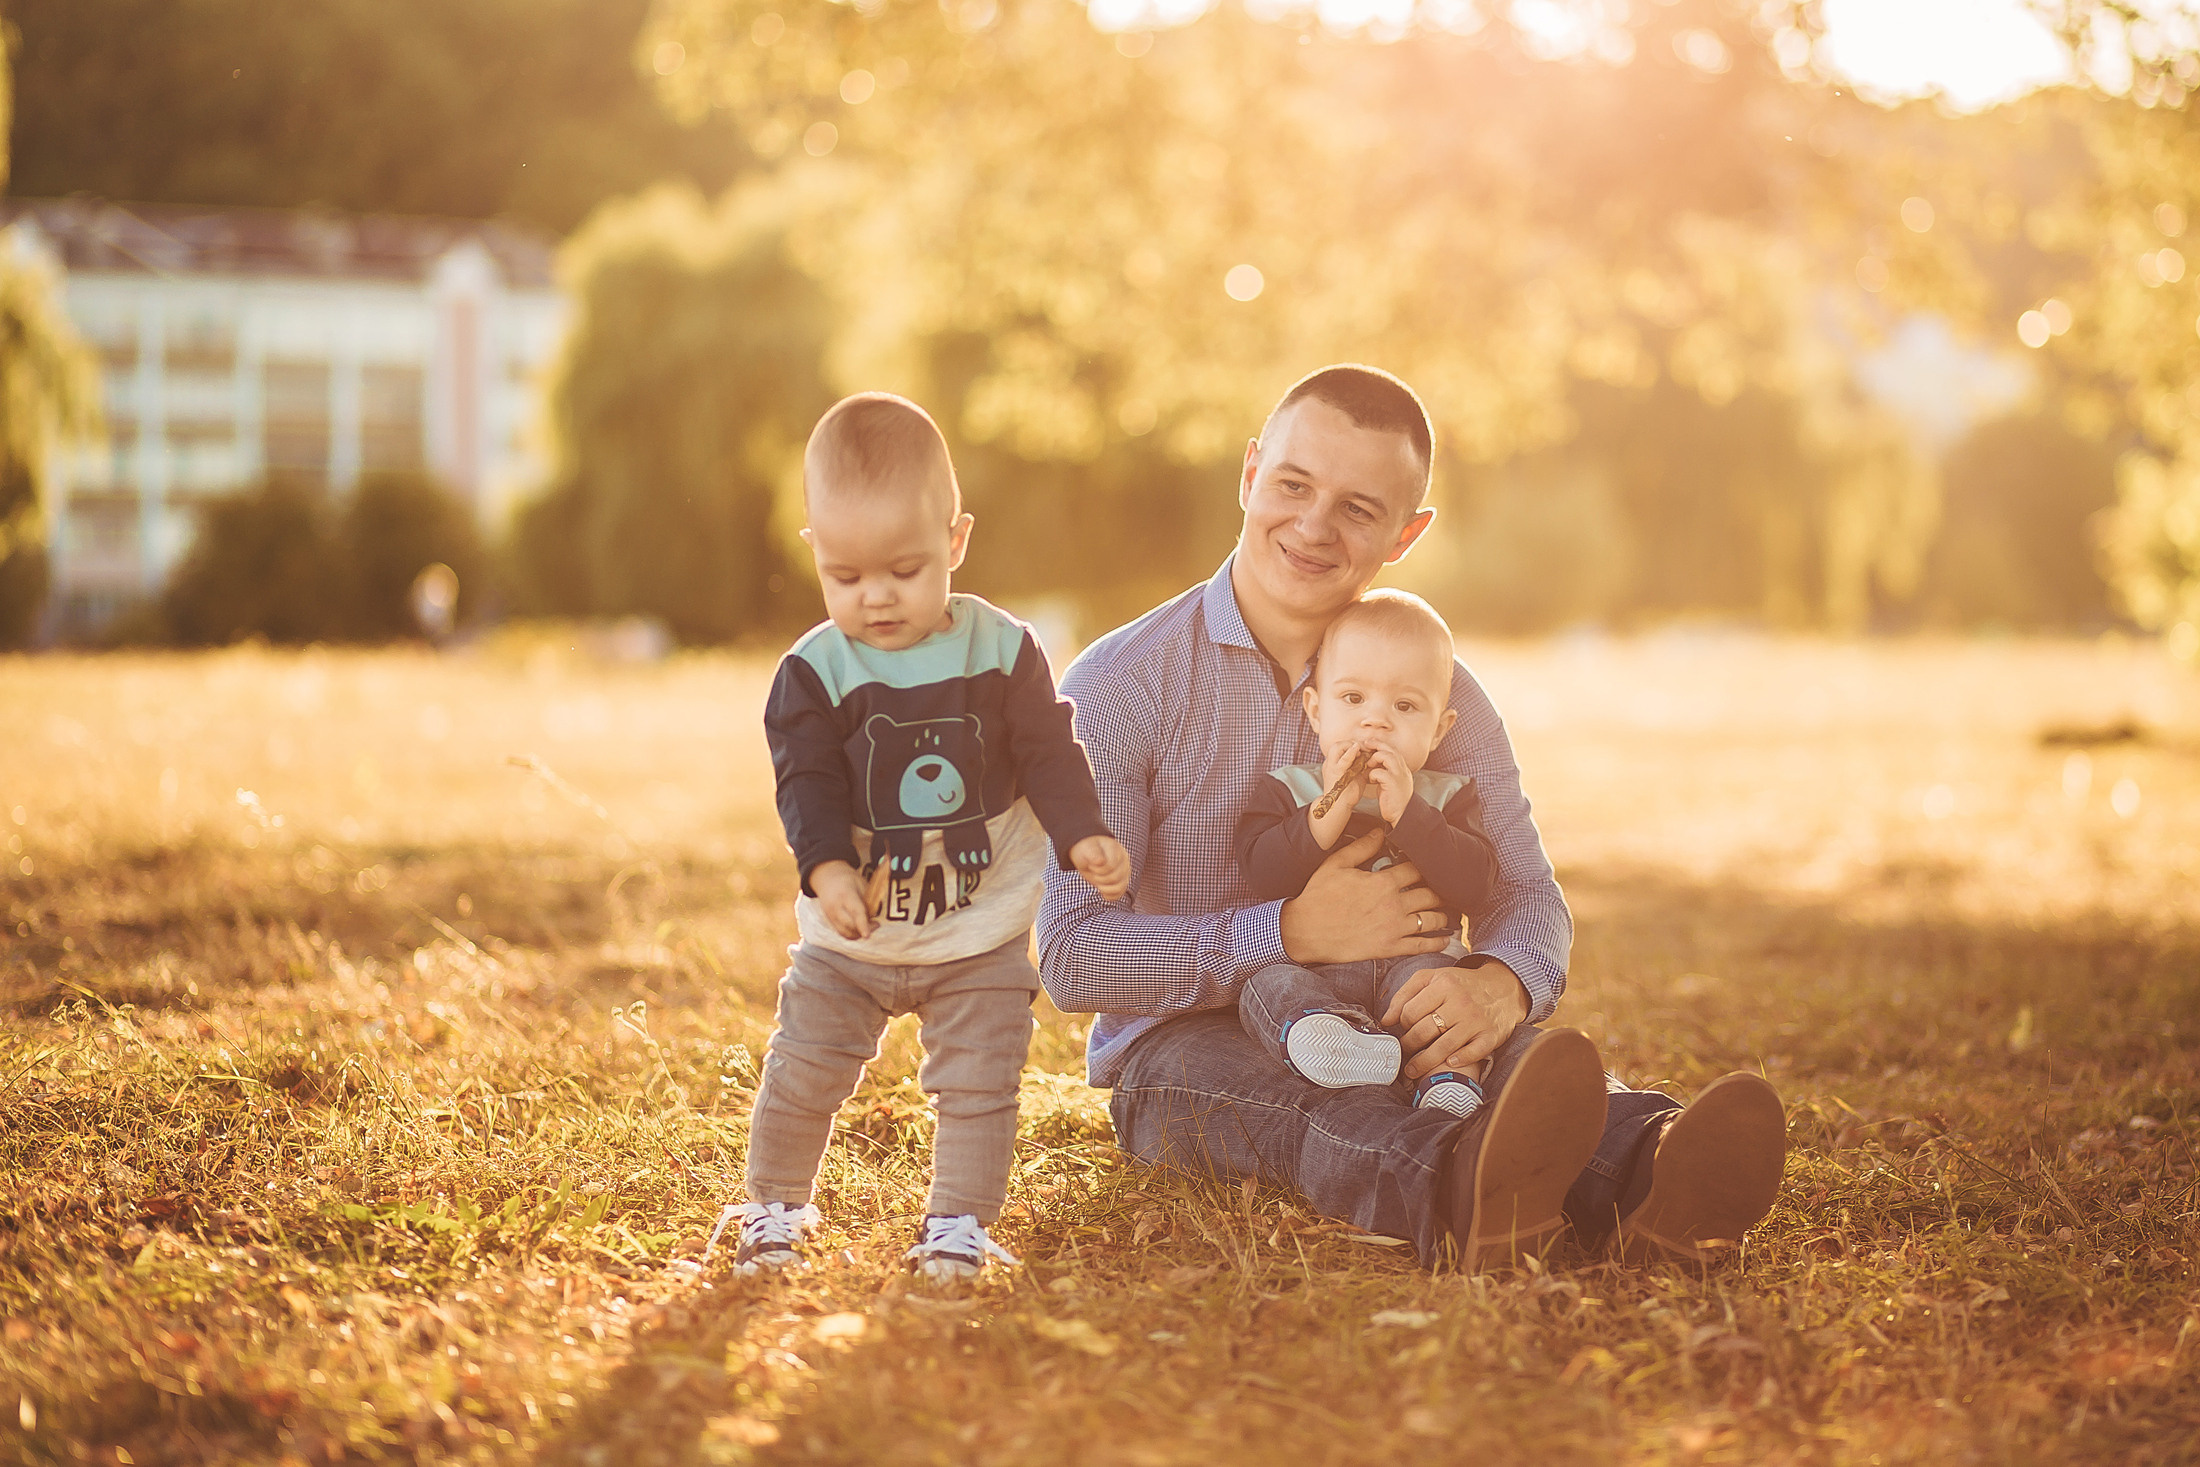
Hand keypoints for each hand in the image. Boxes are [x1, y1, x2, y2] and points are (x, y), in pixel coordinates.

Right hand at [809, 860, 876, 940]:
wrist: (828, 878)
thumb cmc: (848, 880)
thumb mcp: (862, 884)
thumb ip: (869, 900)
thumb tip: (875, 916)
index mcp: (845, 894)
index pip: (855, 912)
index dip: (862, 925)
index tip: (867, 935)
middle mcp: (835, 906)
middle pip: (849, 925)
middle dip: (864, 929)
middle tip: (876, 924)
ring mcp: (830, 914)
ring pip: (844, 932)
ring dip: (858, 934)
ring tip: (868, 926)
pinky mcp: (829, 920)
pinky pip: (841, 932)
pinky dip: (851, 933)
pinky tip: (859, 928)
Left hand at [1070, 834, 1130, 899]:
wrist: (1087, 855)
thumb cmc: (1087, 849)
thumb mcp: (1086, 848)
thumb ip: (1094, 853)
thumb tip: (1101, 862)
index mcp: (1117, 851)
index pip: (1111, 866)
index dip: (1098, 869)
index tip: (1090, 864)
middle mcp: (1124, 862)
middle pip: (1115, 878)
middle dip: (1099, 878)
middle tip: (1092, 871)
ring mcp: (1124, 874)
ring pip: (1119, 888)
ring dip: (1104, 888)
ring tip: (1096, 880)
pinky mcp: (1121, 883)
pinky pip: (1119, 894)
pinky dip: (1108, 895)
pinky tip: (1101, 890)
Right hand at [1279, 829, 1448, 965]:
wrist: (1305, 931)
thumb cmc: (1318, 896)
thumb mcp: (1336, 864)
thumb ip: (1361, 847)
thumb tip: (1380, 831)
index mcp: (1382, 882)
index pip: (1416, 870)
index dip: (1425, 867)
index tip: (1427, 868)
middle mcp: (1394, 904)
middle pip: (1430, 895)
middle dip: (1439, 892)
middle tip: (1443, 891)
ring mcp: (1393, 927)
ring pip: (1431, 919)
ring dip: (1442, 915)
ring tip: (1445, 913)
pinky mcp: (1389, 947)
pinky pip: (1422, 945)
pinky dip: (1438, 943)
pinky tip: (1445, 940)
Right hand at [1308, 739, 1369, 849]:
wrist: (1338, 807)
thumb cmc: (1347, 792)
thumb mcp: (1354, 775)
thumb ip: (1359, 765)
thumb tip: (1372, 757)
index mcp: (1333, 764)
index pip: (1340, 747)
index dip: (1352, 745)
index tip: (1363, 749)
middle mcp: (1329, 764)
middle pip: (1337, 744)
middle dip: (1350, 743)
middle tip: (1362, 749)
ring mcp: (1331, 768)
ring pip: (1337, 747)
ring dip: (1350, 746)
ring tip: (1360, 751)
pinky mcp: (1336, 773)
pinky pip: (1343, 759)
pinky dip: (1351, 753)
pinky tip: (1358, 751)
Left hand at [1362, 743, 1412, 826]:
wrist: (1402, 814)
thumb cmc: (1394, 799)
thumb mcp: (1391, 782)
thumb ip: (1385, 771)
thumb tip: (1372, 764)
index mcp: (1402, 768)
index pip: (1392, 750)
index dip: (1381, 744)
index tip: (1370, 743)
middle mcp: (1402, 769)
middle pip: (1390, 750)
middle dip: (1376, 744)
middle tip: (1365, 744)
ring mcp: (1399, 776)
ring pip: (1387, 757)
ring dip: (1375, 758)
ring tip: (1368, 765)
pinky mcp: (1393, 783)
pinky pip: (1380, 772)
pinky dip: (1372, 773)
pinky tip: (1371, 780)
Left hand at [1382, 961, 1530, 1079]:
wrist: (1503, 988)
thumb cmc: (1461, 984)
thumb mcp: (1432, 978)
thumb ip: (1405, 994)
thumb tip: (1386, 1020)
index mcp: (1444, 985)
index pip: (1411, 1011)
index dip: (1402, 1024)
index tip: (1403, 1030)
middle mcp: (1461, 1002)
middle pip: (1424, 1031)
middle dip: (1408, 1045)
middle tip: (1404, 1052)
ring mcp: (1476, 1020)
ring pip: (1444, 1047)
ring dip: (1424, 1062)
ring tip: (1412, 1070)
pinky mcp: (1491, 1035)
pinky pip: (1473, 1053)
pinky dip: (1459, 1060)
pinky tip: (1448, 1064)